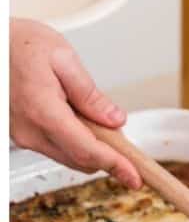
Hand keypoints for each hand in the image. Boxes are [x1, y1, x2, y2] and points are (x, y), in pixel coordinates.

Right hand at [10, 18, 140, 188]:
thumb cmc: (20, 44)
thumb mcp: (63, 59)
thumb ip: (90, 94)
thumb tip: (115, 119)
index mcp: (42, 110)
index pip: (87, 150)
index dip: (116, 165)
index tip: (135, 176)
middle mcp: (30, 130)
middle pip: (81, 160)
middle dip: (110, 158)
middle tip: (129, 145)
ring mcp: (23, 135)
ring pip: (69, 157)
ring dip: (93, 150)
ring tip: (105, 126)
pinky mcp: (22, 134)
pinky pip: (57, 148)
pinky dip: (77, 143)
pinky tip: (84, 124)